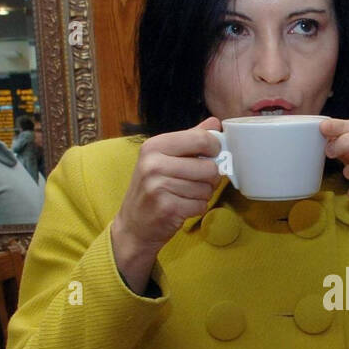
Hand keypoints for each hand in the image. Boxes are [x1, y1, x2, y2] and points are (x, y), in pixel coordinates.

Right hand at [110, 117, 222, 292]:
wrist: (133, 225)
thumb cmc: (152, 189)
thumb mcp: (164, 158)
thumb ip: (190, 139)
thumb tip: (214, 122)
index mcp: (154, 146)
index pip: (201, 139)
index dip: (215, 149)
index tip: (212, 155)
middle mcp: (153, 164)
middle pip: (208, 167)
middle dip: (209, 178)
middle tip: (196, 182)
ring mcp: (158, 186)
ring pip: (207, 188)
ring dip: (202, 195)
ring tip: (184, 195)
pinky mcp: (167, 207)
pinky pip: (201, 205)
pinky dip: (196, 209)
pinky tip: (182, 208)